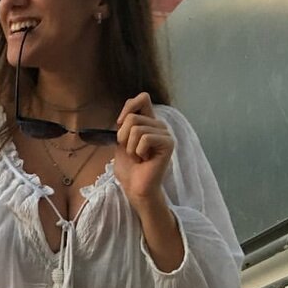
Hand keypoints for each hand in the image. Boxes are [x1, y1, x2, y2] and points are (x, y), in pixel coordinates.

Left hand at [114, 93, 174, 209]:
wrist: (135, 188)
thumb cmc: (129, 169)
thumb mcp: (121, 144)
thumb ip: (124, 127)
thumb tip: (124, 116)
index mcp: (147, 123)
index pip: (142, 98)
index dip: (128, 106)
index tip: (119, 123)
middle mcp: (158, 125)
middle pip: (132, 117)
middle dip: (123, 137)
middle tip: (131, 152)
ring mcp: (164, 134)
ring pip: (137, 128)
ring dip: (131, 147)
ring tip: (139, 158)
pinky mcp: (168, 143)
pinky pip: (145, 138)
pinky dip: (138, 151)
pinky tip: (145, 160)